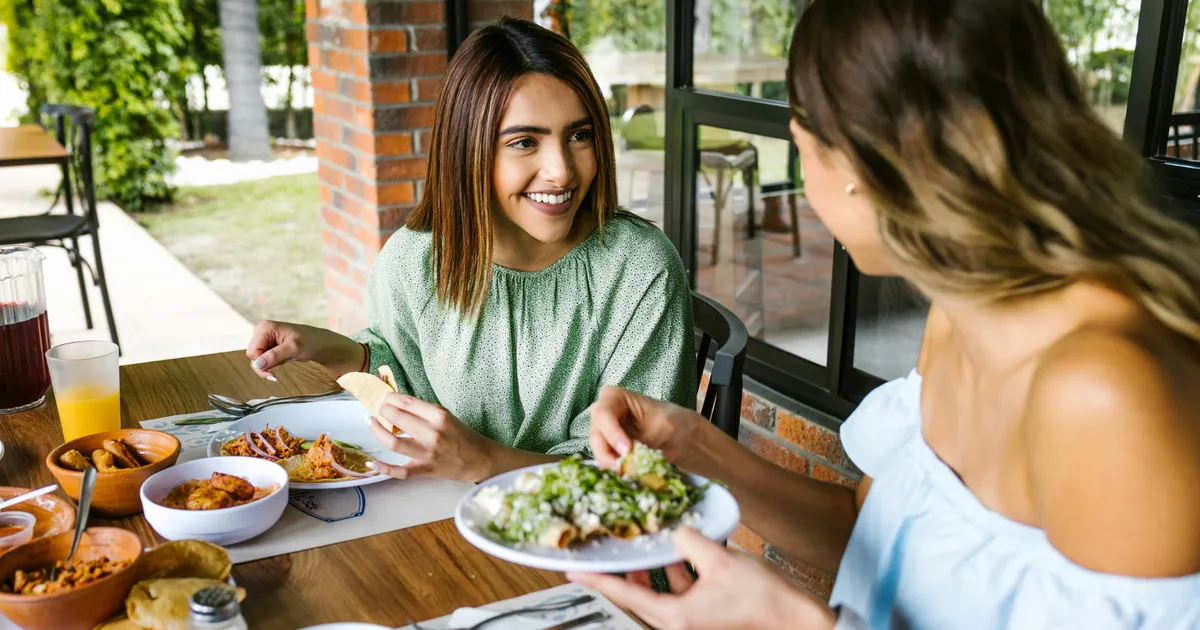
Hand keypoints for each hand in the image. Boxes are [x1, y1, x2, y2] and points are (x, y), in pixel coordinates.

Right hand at [246, 320, 364, 379]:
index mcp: (265, 328)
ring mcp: (266, 338)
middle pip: (253, 355)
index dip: (260, 363)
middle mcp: (263, 331)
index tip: (272, 373)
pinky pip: (265, 358)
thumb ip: (274, 356)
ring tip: (286, 359)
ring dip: (270, 364)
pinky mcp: (270, 345)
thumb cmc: (311, 342)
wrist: (323, 343)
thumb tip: (258, 364)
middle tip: (280, 367)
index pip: (252, 351)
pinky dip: (273, 363)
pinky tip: (285, 359)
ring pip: (258, 359)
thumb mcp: (294, 349)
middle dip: (265, 364)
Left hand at [365, 394, 494, 482]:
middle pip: (397, 419)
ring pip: (393, 443)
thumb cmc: (462, 435)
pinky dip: (384, 468)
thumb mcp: (446, 416)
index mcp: (439, 416)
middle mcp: (432, 434)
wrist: (479, 459)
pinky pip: (399, 472)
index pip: (408, 403)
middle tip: (377, 408)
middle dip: (382, 410)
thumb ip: (424, 411)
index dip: (390, 398)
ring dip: (377, 432)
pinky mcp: (424, 470)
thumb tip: (398, 404)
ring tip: (371, 423)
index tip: (384, 397)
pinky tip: (372, 462)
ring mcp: (427, 453)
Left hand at [567, 528, 836, 629]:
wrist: (796, 620)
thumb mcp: (720, 560)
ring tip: (638, 548)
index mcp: (676, 617)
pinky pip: (679, 593)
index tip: (575, 572)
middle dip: (622, 573)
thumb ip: (690, 541)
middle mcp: (679, 624)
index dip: (597, 581)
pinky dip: (674, 574)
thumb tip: (677, 531)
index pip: (625, 595)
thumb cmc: (762, 600)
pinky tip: (677, 552)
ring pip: (658, 593)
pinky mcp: (706, 615)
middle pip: (637, 596)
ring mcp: (692, 621)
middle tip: (603, 554)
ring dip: (650, 572)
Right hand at [588, 386, 703, 469]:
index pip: (603, 414)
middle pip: (596, 435)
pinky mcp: (610, 452)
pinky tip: (628, 475)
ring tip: (629, 474)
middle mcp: (604, 415)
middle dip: (608, 454)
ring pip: (598, 452)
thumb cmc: (673, 422)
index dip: (611, 433)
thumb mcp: (663, 425)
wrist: (682, 438)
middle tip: (623, 469)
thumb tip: (628, 462)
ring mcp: (605, 434)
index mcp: (615, 397)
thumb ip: (643, 440)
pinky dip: (615, 471)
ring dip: (612, 465)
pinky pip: (606, 463)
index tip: (627, 450)